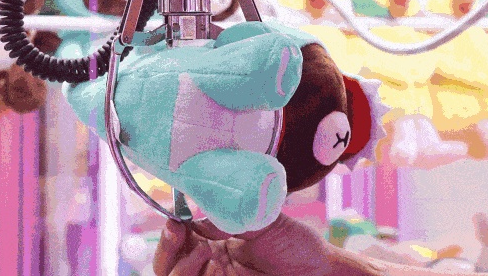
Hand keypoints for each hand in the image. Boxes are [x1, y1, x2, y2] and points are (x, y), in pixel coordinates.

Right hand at [153, 213, 384, 275]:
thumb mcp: (262, 221)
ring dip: (183, 267)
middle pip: (167, 265)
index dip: (170, 231)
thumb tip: (198, 218)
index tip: (175, 220)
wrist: (321, 271)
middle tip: (181, 233)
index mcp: (213, 241)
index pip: (177, 238)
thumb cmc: (295, 244)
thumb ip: (229, 217)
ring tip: (208, 253)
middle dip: (167, 250)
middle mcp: (209, 263)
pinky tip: (216, 267)